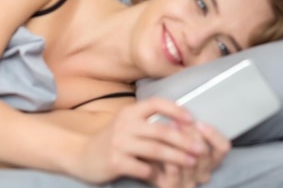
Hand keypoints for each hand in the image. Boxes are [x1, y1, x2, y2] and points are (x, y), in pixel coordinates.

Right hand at [74, 97, 207, 183]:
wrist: (82, 155)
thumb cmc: (113, 141)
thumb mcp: (128, 125)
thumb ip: (149, 124)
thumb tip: (182, 126)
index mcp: (130, 112)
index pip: (156, 103)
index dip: (176, 110)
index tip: (192, 119)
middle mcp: (125, 124)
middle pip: (161, 130)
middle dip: (184, 140)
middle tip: (200, 148)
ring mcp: (119, 143)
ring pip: (155, 150)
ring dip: (177, 157)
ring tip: (192, 162)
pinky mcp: (115, 162)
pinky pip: (143, 168)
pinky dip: (158, 174)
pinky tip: (167, 178)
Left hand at [149, 122, 230, 187]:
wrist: (144, 164)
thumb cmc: (164, 145)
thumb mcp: (180, 133)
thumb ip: (187, 125)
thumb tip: (187, 111)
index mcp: (209, 159)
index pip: (223, 148)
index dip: (214, 135)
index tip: (199, 123)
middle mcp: (202, 172)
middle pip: (206, 154)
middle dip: (192, 136)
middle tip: (179, 122)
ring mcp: (188, 181)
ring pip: (191, 164)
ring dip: (180, 145)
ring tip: (169, 130)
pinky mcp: (172, 187)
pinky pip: (175, 176)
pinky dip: (171, 161)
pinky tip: (163, 148)